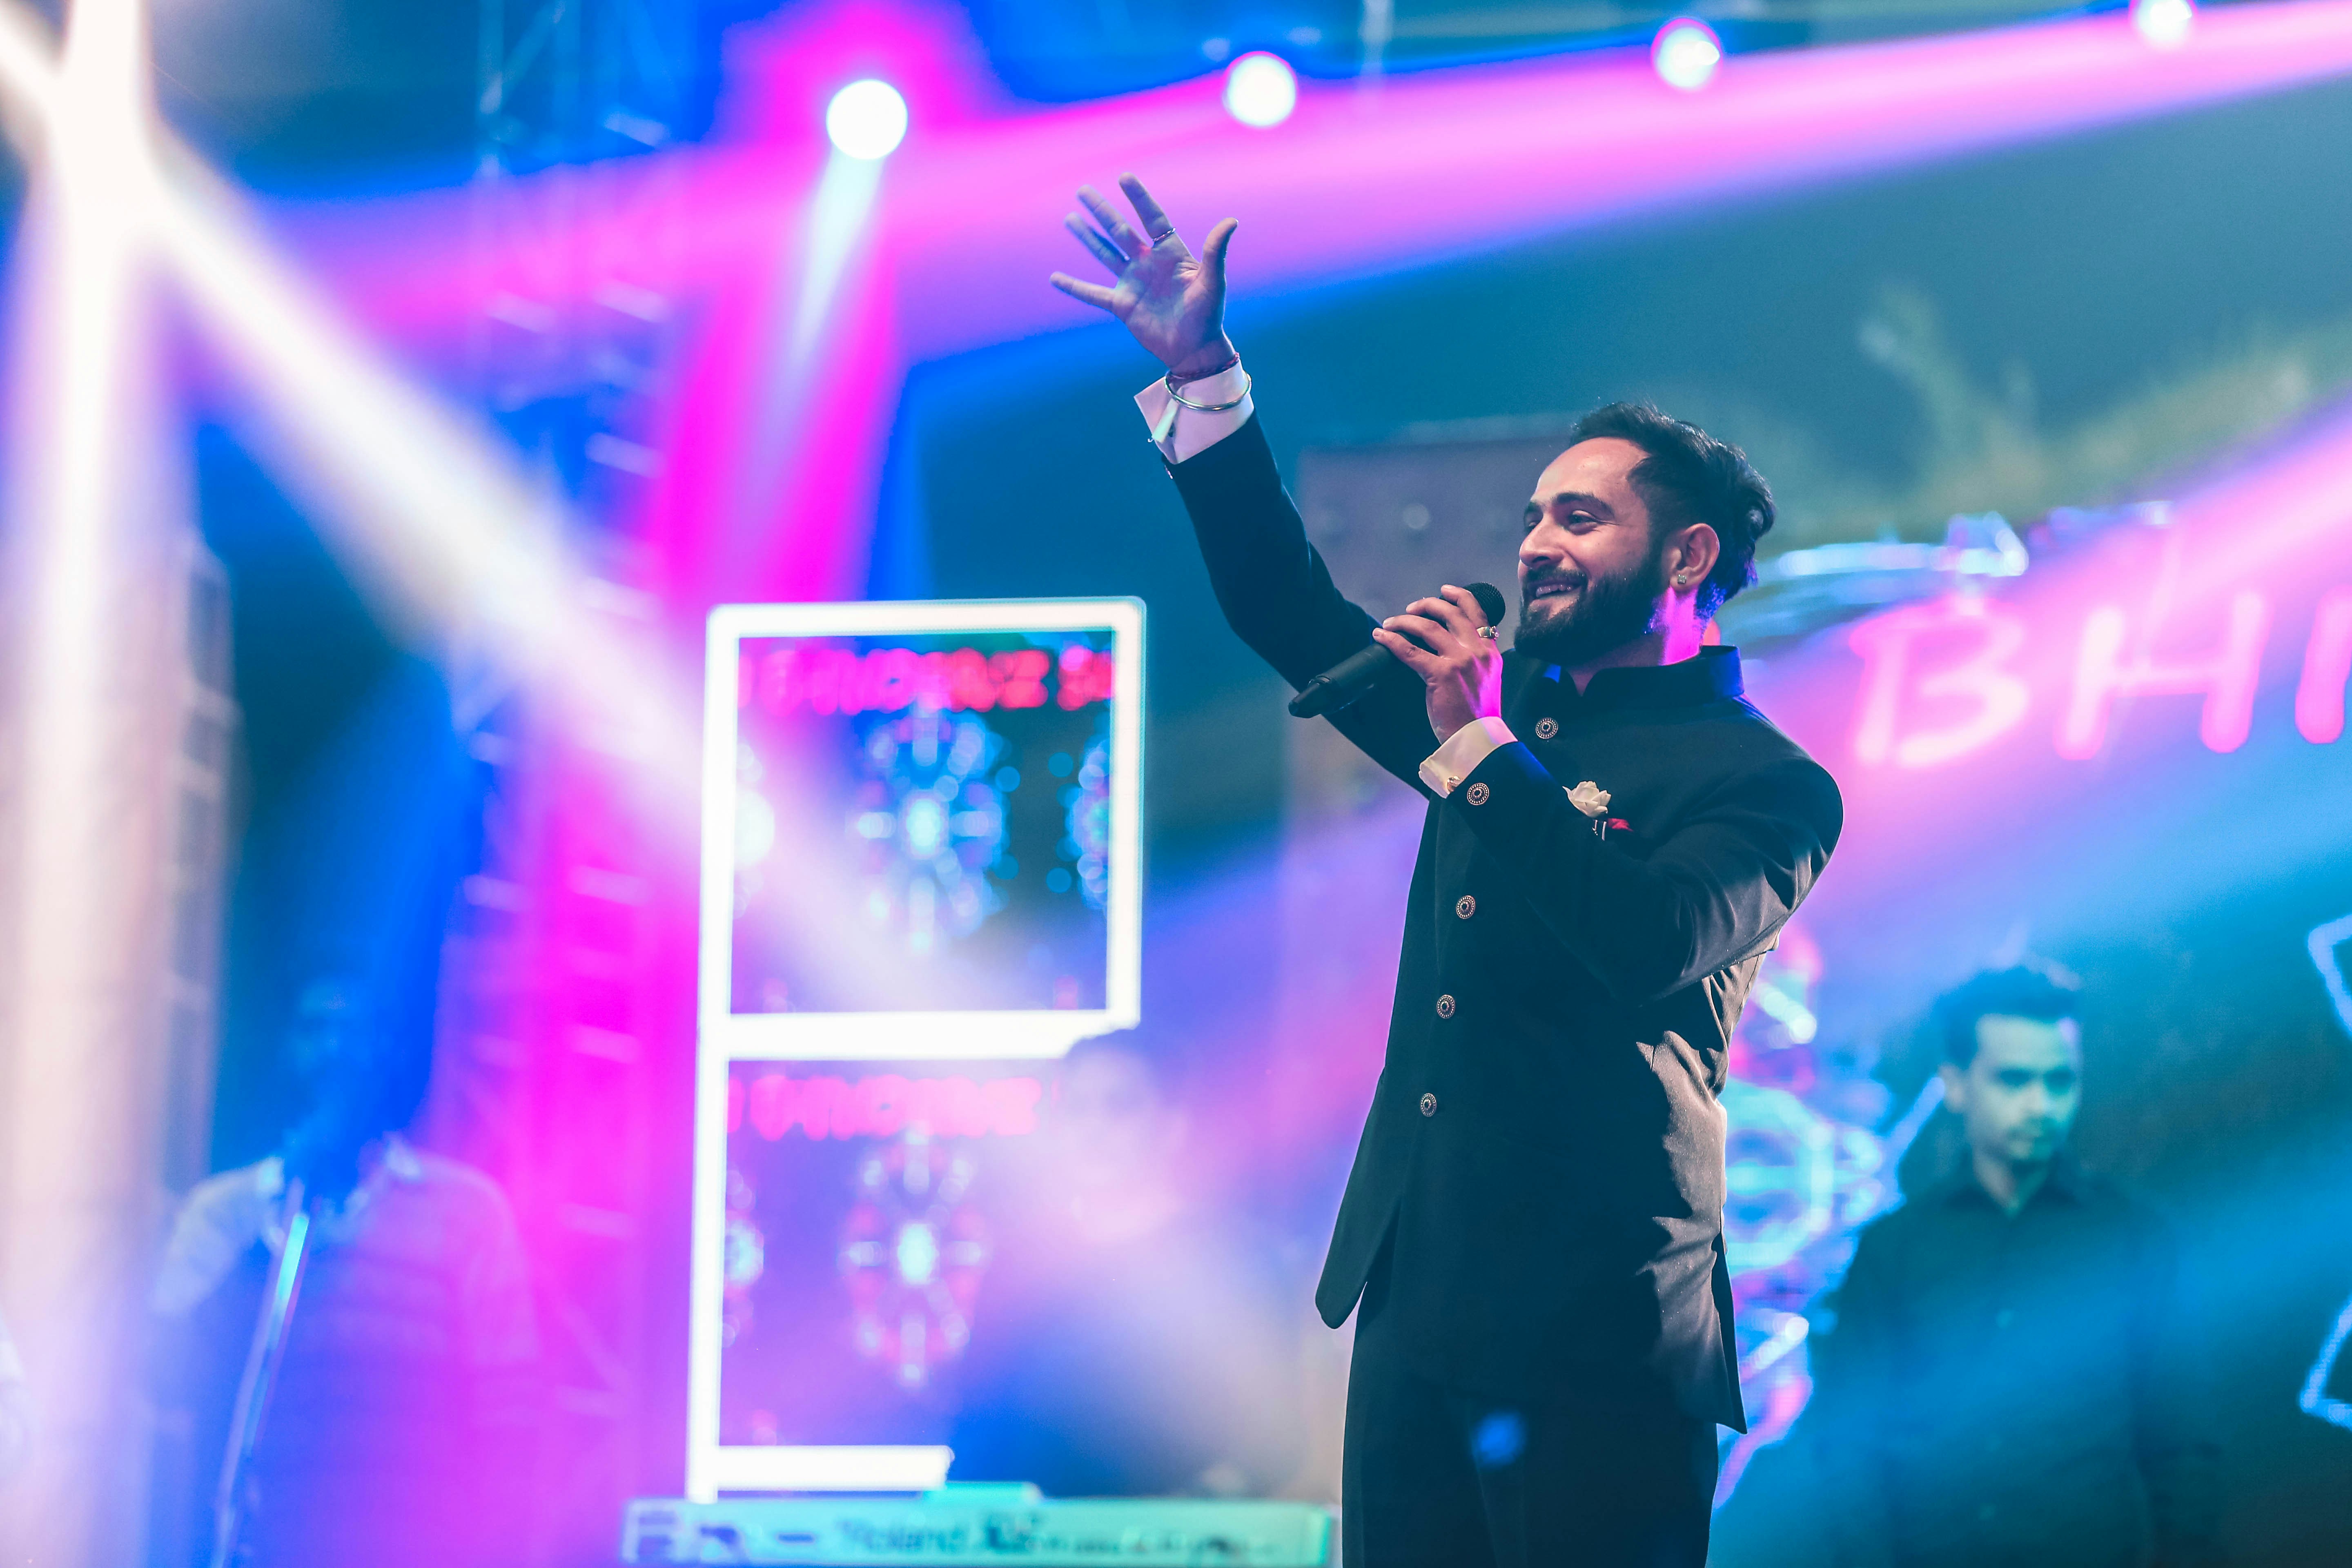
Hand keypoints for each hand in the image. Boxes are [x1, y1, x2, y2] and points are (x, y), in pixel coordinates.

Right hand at [1050, 173, 1238, 377]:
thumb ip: (1215, 251)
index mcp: (1170, 253)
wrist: (1195, 350)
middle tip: (1083, 190)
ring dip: (1087, 237)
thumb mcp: (1212, 281)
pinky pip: (1093, 293)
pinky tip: (1055, 277)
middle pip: (1120, 231)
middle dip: (1102, 211)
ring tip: (1070, 218)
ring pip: (1105, 254)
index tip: (1124, 177)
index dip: (1139, 198)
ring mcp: (1133, 283)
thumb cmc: (1208, 315)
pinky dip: (1074, 286)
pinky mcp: (1122, 305)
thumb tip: (1231, 221)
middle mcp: (1148, 263)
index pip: (1152, 219)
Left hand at [1372, 585, 1504, 741]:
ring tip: (1391, 622)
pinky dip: (1392, 640)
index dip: (1459, 596)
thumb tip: (1450, 646)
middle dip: (1427, 605)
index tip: (1444, 591)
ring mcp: (1459, 660)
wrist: (1478, 738)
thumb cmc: (1477, 715)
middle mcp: (1477, 651)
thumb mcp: (1487, 679)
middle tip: (1411, 608)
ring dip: (1405, 620)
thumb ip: (1475, 659)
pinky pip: (1410, 650)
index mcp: (1490, 651)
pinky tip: (1381, 636)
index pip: (1477, 613)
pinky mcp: (1441, 674)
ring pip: (1428, 627)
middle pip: (1450, 613)